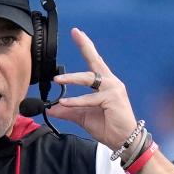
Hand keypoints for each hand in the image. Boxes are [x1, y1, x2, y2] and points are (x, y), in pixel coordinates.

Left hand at [46, 27, 139, 148]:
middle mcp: (111, 82)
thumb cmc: (107, 126)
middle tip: (75, 33)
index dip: (86, 47)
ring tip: (58, 80)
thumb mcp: (82, 116)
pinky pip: (90, 99)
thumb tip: (50, 108)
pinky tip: (65, 104)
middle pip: (96, 61)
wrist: (123, 140)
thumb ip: (67, 110)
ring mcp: (114, 89)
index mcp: (105, 83)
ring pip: (89, 80)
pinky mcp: (113, 98)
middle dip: (86, 46)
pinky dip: (76, 102)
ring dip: (72, 79)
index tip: (77, 33)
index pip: (94, 62)